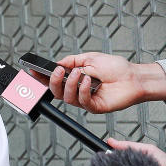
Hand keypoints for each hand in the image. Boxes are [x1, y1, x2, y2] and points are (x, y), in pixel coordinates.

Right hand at [34, 52, 165, 113]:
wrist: (134, 76)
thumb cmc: (116, 68)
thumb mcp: (90, 58)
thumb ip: (72, 61)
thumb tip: (56, 63)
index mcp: (74, 80)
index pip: (54, 81)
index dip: (41, 77)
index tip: (32, 71)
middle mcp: (77, 91)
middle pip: (56, 92)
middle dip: (53, 81)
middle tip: (57, 71)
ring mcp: (85, 100)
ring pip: (67, 98)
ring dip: (71, 85)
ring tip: (80, 74)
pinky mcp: (95, 107)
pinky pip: (82, 102)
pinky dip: (83, 91)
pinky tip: (89, 81)